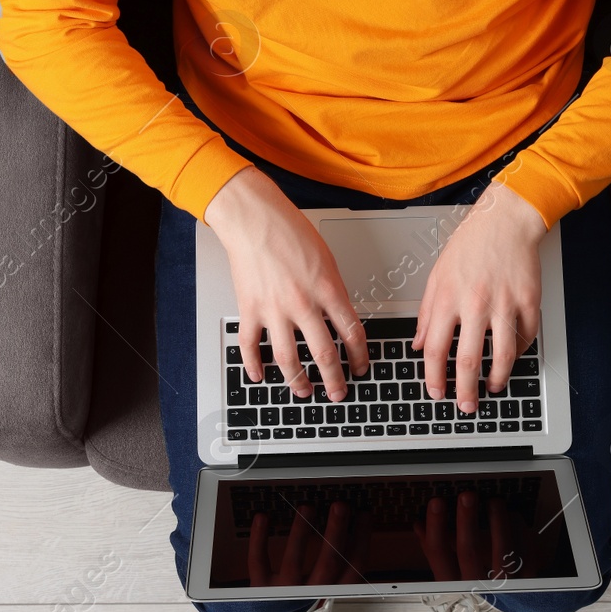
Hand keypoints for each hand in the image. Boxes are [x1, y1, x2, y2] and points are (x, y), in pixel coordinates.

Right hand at [205, 167, 369, 399]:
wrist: (255, 219)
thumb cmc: (290, 231)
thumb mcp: (327, 259)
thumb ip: (333, 291)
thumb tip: (338, 317)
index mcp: (328, 290)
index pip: (352, 332)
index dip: (360, 356)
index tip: (361, 367)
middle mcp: (303, 304)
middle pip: (324, 353)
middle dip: (334, 379)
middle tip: (338, 392)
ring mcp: (274, 310)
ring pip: (288, 358)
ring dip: (298, 381)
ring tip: (304, 391)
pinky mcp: (250, 309)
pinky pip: (250, 345)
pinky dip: (253, 364)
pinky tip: (259, 376)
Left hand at [248, 501, 371, 586]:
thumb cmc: (301, 596)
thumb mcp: (324, 584)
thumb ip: (336, 561)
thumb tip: (348, 525)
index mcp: (329, 591)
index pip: (353, 568)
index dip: (361, 541)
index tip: (364, 515)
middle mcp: (309, 593)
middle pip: (328, 564)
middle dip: (336, 533)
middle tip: (340, 506)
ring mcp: (283, 592)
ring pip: (293, 562)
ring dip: (300, 532)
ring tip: (306, 507)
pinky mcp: (259, 587)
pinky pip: (258, 561)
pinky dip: (258, 539)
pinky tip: (263, 517)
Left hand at [411, 180, 546, 413]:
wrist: (506, 221)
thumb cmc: (470, 245)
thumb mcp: (437, 276)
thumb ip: (427, 313)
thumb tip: (418, 345)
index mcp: (448, 298)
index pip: (436, 350)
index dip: (434, 377)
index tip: (437, 392)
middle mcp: (475, 303)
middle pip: (468, 360)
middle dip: (465, 390)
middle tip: (466, 405)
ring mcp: (505, 304)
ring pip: (502, 356)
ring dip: (496, 379)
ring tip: (492, 387)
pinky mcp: (529, 301)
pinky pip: (526, 338)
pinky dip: (520, 353)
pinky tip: (512, 358)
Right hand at [412, 491, 530, 583]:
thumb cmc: (475, 590)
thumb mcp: (450, 576)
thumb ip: (435, 551)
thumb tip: (418, 525)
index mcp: (454, 585)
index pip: (440, 555)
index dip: (436, 527)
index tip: (437, 502)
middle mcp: (477, 588)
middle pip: (469, 552)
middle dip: (467, 520)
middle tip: (467, 495)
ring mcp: (504, 587)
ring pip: (502, 553)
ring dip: (498, 522)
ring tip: (494, 502)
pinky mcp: (528, 583)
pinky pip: (526, 554)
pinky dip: (520, 532)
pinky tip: (514, 515)